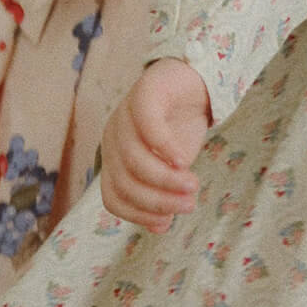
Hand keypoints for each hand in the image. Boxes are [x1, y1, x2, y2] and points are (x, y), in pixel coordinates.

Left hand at [100, 57, 210, 233]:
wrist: (193, 81)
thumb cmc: (180, 126)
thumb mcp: (171, 166)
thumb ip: (164, 190)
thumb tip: (162, 225)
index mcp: (115, 157)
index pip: (114, 197)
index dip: (137, 215)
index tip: (166, 223)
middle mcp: (113, 137)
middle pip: (124, 181)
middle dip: (157, 199)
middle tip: (189, 204)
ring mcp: (125, 113)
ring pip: (134, 158)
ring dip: (164, 179)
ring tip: (193, 186)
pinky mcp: (144, 92)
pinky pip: (148, 125)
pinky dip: (164, 147)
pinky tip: (183, 160)